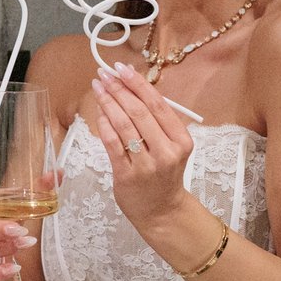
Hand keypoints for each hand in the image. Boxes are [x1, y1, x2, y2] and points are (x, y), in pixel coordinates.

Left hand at [87, 62, 195, 229]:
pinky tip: (99, 112)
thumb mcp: (171, 147)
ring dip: (108, 102)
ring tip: (98, 88)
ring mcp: (146, 165)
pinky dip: (104, 124)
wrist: (161, 211)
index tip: (122, 68)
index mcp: (181, 141)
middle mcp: (167, 152)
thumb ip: (157, 121)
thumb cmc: (164, 175)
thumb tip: (132, 87)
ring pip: (124, 125)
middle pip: (139, 112)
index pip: (158, 105)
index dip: (138, 84)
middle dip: (118, 89)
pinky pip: (112, 144)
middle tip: (104, 75)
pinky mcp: (126, 175)